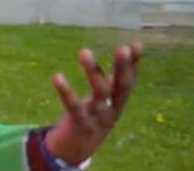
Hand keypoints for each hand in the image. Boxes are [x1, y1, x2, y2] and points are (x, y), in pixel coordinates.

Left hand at [43, 44, 142, 164]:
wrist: (79, 149)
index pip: (129, 80)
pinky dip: (66, 92)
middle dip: (123, 68)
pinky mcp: (80, 123)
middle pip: (122, 87)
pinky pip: (73, 106)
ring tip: (84, 50)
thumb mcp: (107, 98)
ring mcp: (98, 117)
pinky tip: (56, 76)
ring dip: (93, 71)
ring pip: (100, 93)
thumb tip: (128, 52)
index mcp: (119, 101)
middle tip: (122, 48)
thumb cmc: (94, 116)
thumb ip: (115, 77)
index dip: (134, 64)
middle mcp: (113, 108)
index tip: (136, 45)